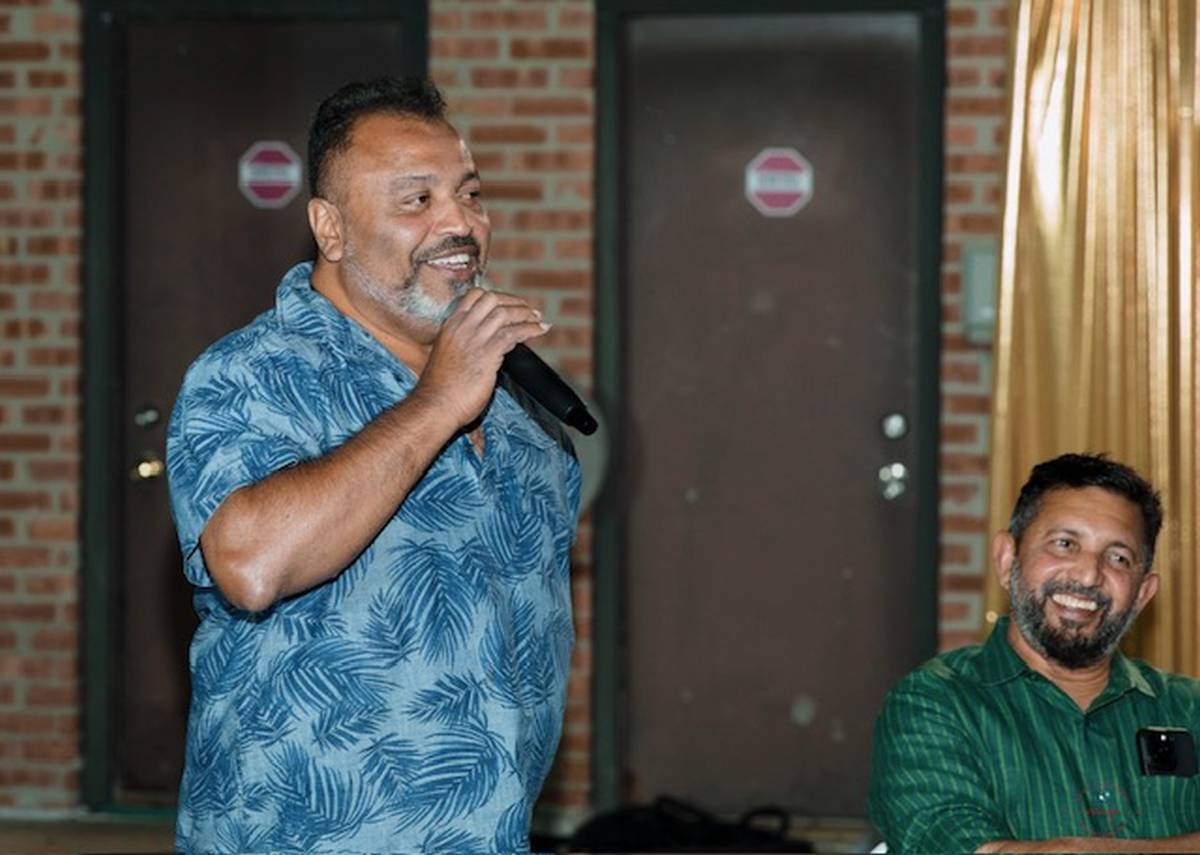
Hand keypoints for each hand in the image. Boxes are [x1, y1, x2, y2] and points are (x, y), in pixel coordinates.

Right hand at [415, 288, 548, 427]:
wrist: (434, 405)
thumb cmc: (441, 389)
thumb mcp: (450, 356)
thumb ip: (468, 345)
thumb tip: (493, 345)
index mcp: (451, 325)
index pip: (474, 296)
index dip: (497, 297)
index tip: (510, 304)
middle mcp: (462, 327)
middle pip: (492, 298)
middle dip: (514, 301)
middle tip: (529, 310)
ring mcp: (474, 339)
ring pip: (504, 313)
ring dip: (525, 314)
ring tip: (538, 319)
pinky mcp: (486, 354)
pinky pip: (513, 333)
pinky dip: (530, 330)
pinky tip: (540, 331)